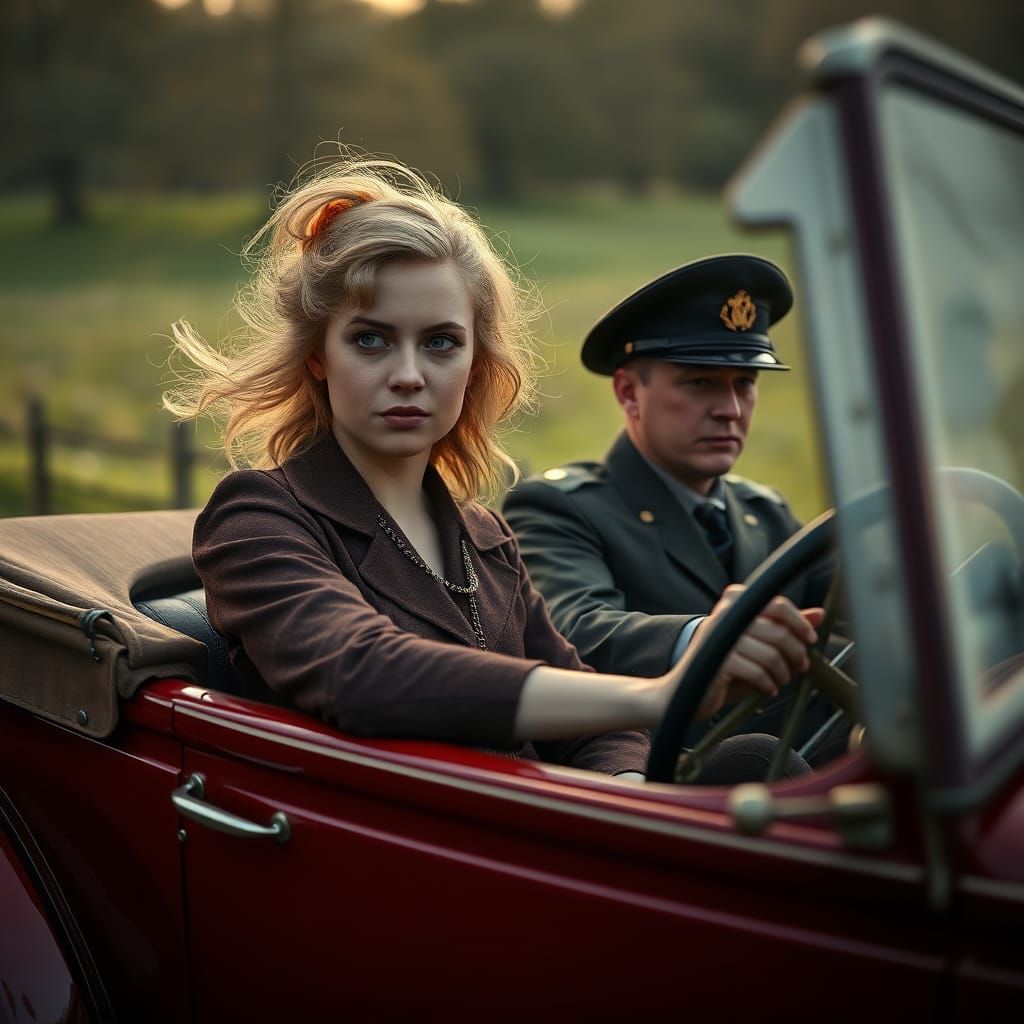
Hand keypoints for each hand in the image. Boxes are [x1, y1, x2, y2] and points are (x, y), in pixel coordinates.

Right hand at [681, 584, 823, 719]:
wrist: (684, 691)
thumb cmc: (724, 665)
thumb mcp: (756, 641)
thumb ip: (784, 626)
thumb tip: (819, 614)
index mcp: (732, 602)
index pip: (776, 604)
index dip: (799, 622)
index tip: (809, 639)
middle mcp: (723, 615)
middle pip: (778, 631)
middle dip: (796, 653)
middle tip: (800, 666)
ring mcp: (718, 638)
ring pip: (771, 654)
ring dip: (783, 672)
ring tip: (780, 680)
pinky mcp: (716, 661)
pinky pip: (757, 672)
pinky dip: (767, 684)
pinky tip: (766, 689)